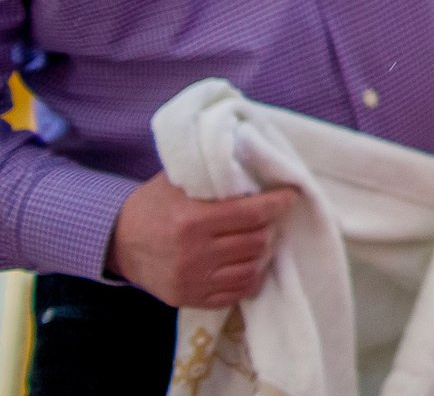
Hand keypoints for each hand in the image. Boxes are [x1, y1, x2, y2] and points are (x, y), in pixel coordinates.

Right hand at [107, 172, 295, 310]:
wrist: (116, 241)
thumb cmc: (152, 205)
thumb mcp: (178, 181)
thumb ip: (214, 175)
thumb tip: (257, 162)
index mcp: (192, 221)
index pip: (252, 213)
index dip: (278, 203)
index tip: (290, 195)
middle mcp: (193, 255)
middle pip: (257, 242)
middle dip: (271, 227)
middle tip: (270, 218)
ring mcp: (191, 281)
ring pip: (252, 269)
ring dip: (264, 253)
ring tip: (260, 239)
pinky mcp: (189, 299)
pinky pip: (236, 293)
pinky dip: (250, 277)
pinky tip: (248, 262)